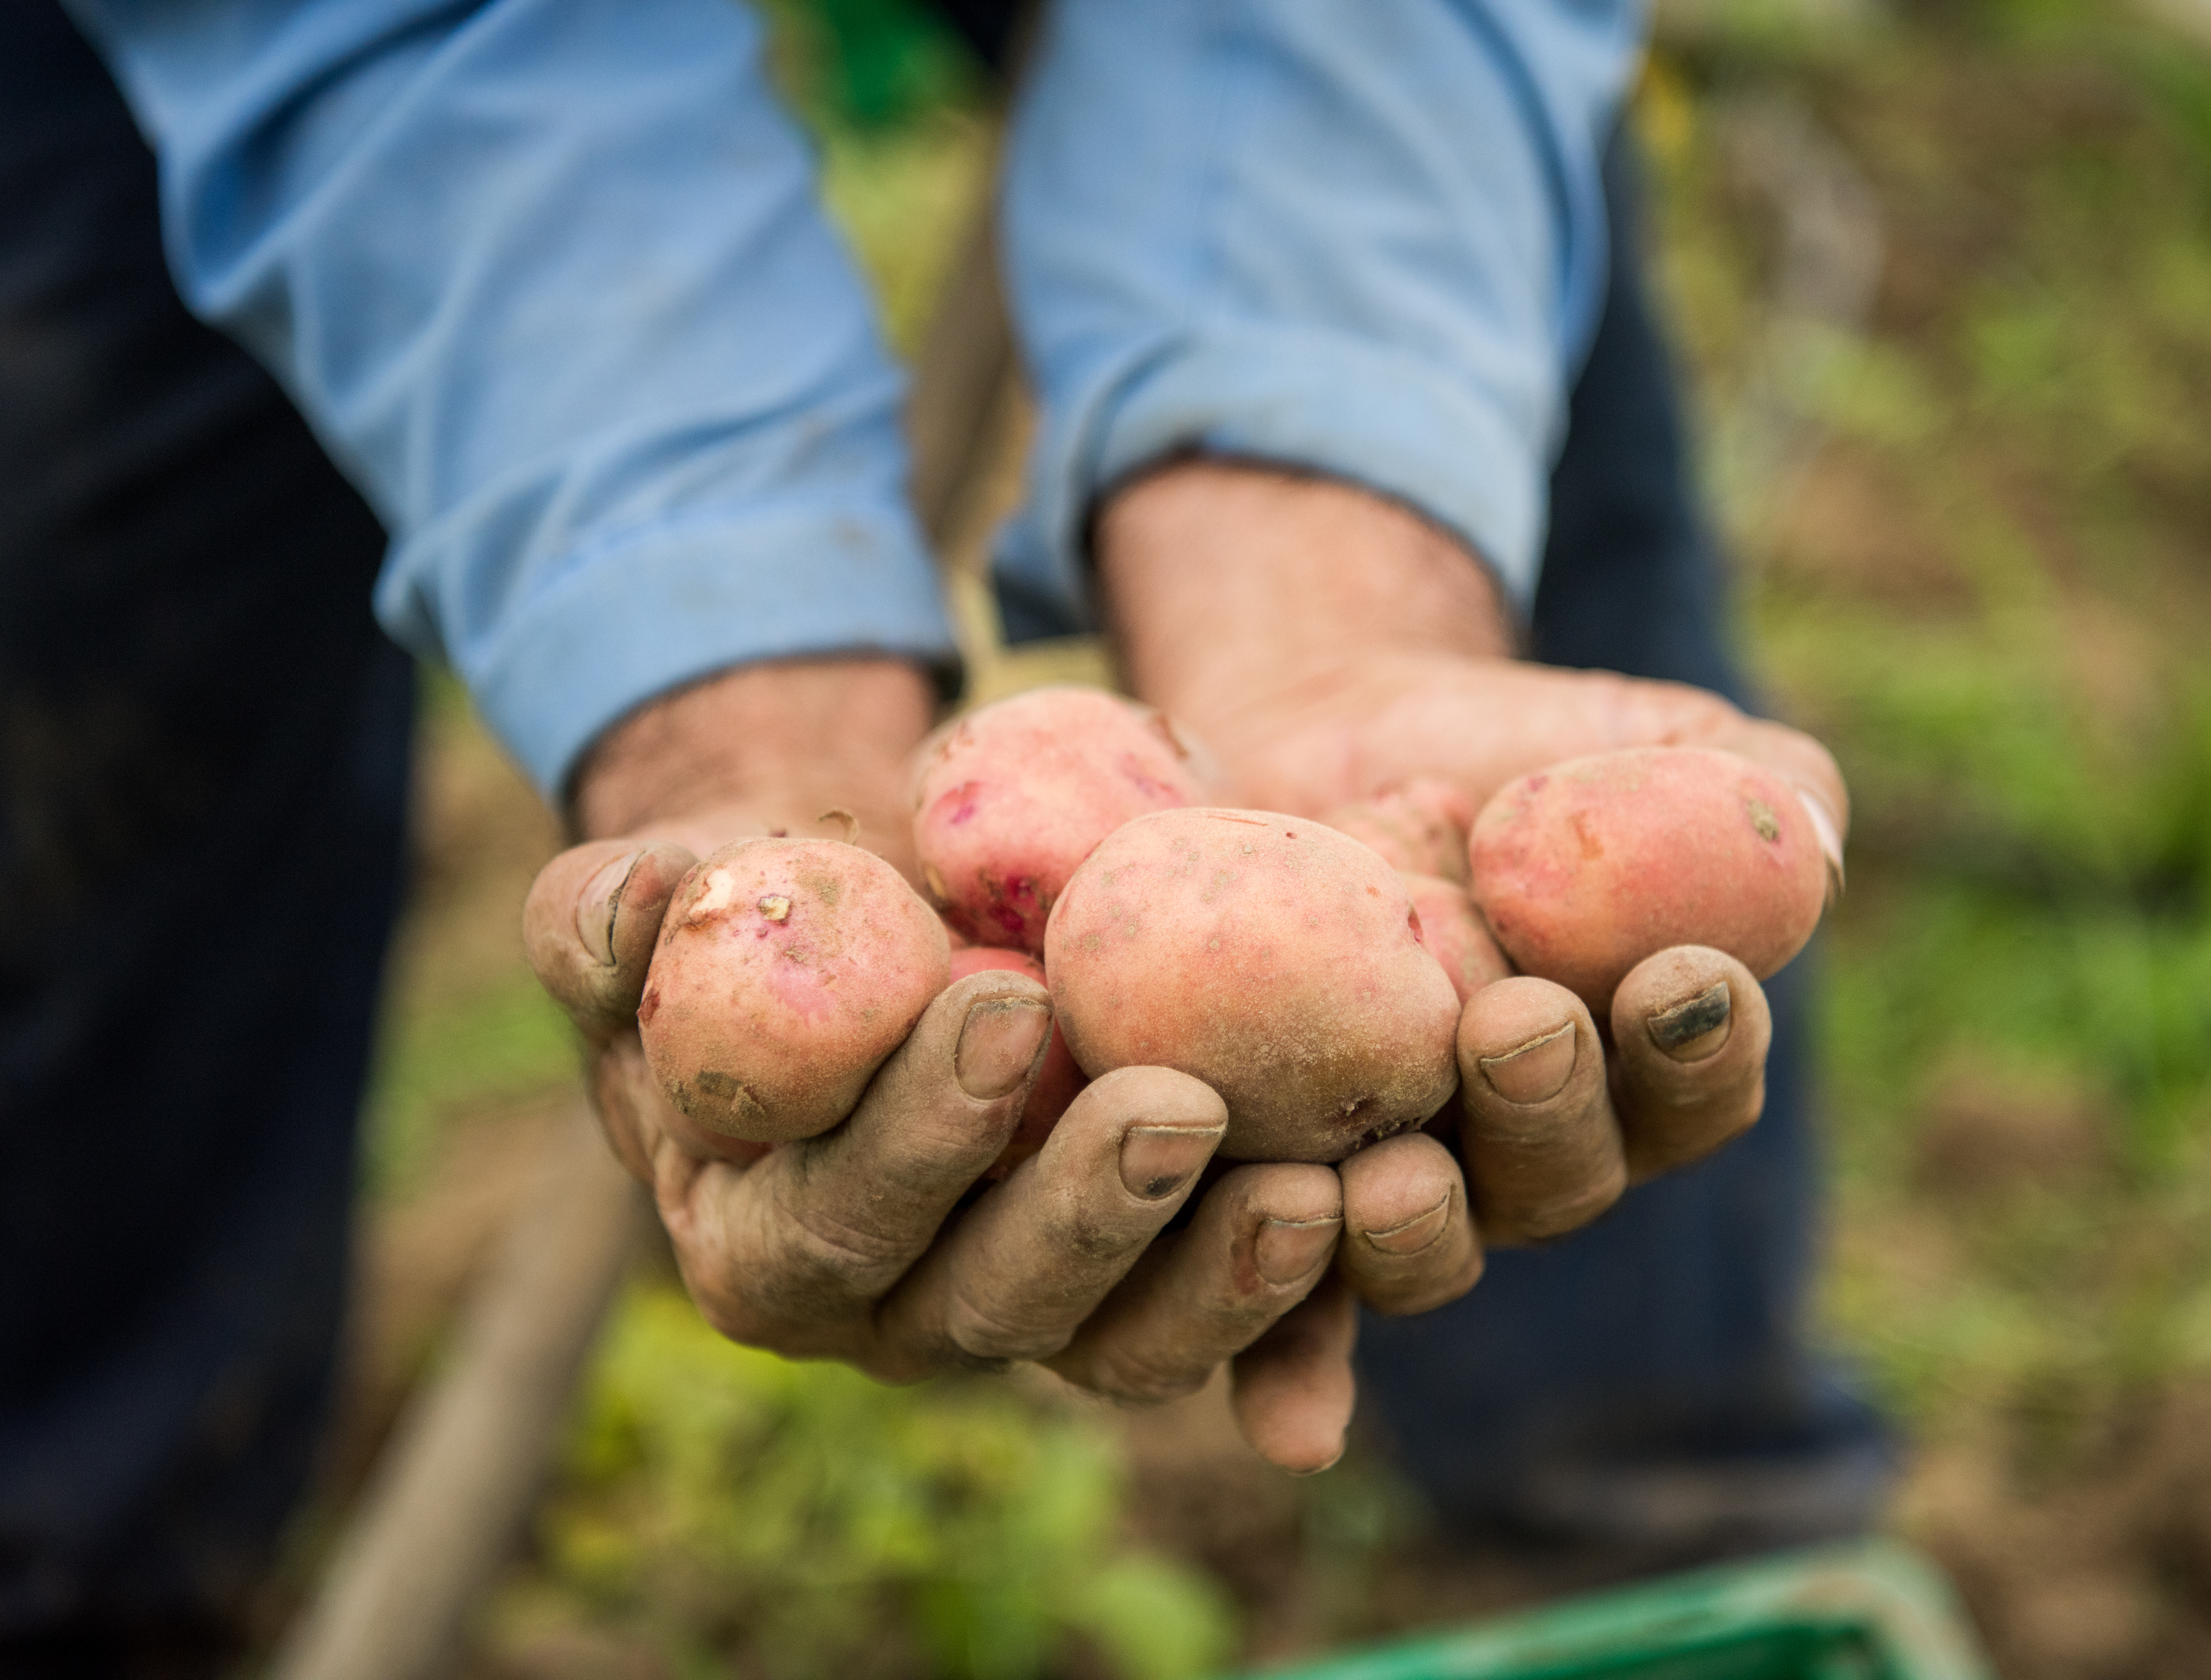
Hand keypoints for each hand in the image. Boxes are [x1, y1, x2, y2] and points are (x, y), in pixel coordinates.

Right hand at [523, 657, 1353, 1469]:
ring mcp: (1036, 1302)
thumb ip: (610, 911)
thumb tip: (635, 900)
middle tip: (1176, 1099)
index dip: (911, 1132)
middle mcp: (902, 1310)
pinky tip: (1380, 1207)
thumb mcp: (656, 896)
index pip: (836, 1221)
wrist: (861, 920)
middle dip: (1087, 1213)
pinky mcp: (1148, 1277)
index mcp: (767, 1247)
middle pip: (997, 1303)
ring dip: (1226, 1281)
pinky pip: (1229, 1316)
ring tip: (1319, 1186)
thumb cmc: (741, 912)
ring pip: (1129, 1340)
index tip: (1000, 1001)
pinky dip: (1306, 1294)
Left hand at [1092, 460, 1846, 1434]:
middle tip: (1522, 1024)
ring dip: (1417, 1228)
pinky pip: (1283, 1309)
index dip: (1698, 1049)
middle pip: (1558, 1178)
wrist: (1326, 736)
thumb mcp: (1647, 737)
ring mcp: (1398, 1176)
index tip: (1682, 977)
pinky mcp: (1268, 1180)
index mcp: (1634, 1068)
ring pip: (1424, 1247)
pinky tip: (1290, 1429)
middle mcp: (1523, 1152)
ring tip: (1391, 1175)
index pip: (1693, 1090)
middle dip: (1549, 1109)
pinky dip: (1293, 1371)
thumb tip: (1815, 843)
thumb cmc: (1516, 750)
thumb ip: (1754, 781)